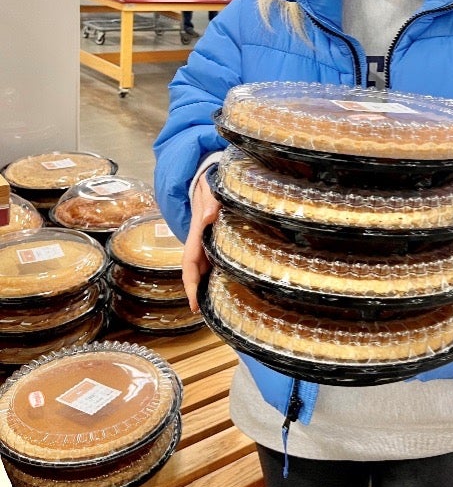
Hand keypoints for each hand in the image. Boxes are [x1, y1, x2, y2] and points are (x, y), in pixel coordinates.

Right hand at [182, 171, 221, 311]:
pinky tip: (228, 280)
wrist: (206, 174)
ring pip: (204, 265)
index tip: (194, 304)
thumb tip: (210, 217)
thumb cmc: (209, 183)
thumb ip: (212, 201)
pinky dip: (217, 270)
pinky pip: (213, 256)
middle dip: (198, 290)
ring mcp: (206, 238)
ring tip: (217, 303)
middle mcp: (200, 238)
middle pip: (196, 270)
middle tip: (206, 312)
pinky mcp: (214, 235)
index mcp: (197, 232)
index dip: (190, 284)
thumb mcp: (210, 188)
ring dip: (208, 282)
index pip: (189, 263)